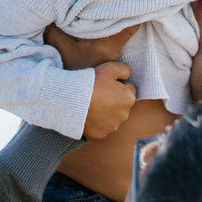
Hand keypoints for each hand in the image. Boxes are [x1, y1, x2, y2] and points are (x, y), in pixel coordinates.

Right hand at [44, 23, 139, 138]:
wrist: (72, 99)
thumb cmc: (92, 82)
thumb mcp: (110, 68)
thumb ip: (125, 69)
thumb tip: (128, 75)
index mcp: (129, 98)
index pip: (128, 88)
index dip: (117, 84)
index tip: (105, 83)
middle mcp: (124, 114)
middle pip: (121, 104)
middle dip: (114, 99)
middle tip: (98, 92)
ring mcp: (112, 126)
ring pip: (112, 116)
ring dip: (106, 111)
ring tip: (92, 103)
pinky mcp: (101, 133)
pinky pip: (102, 126)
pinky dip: (97, 121)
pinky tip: (89, 113)